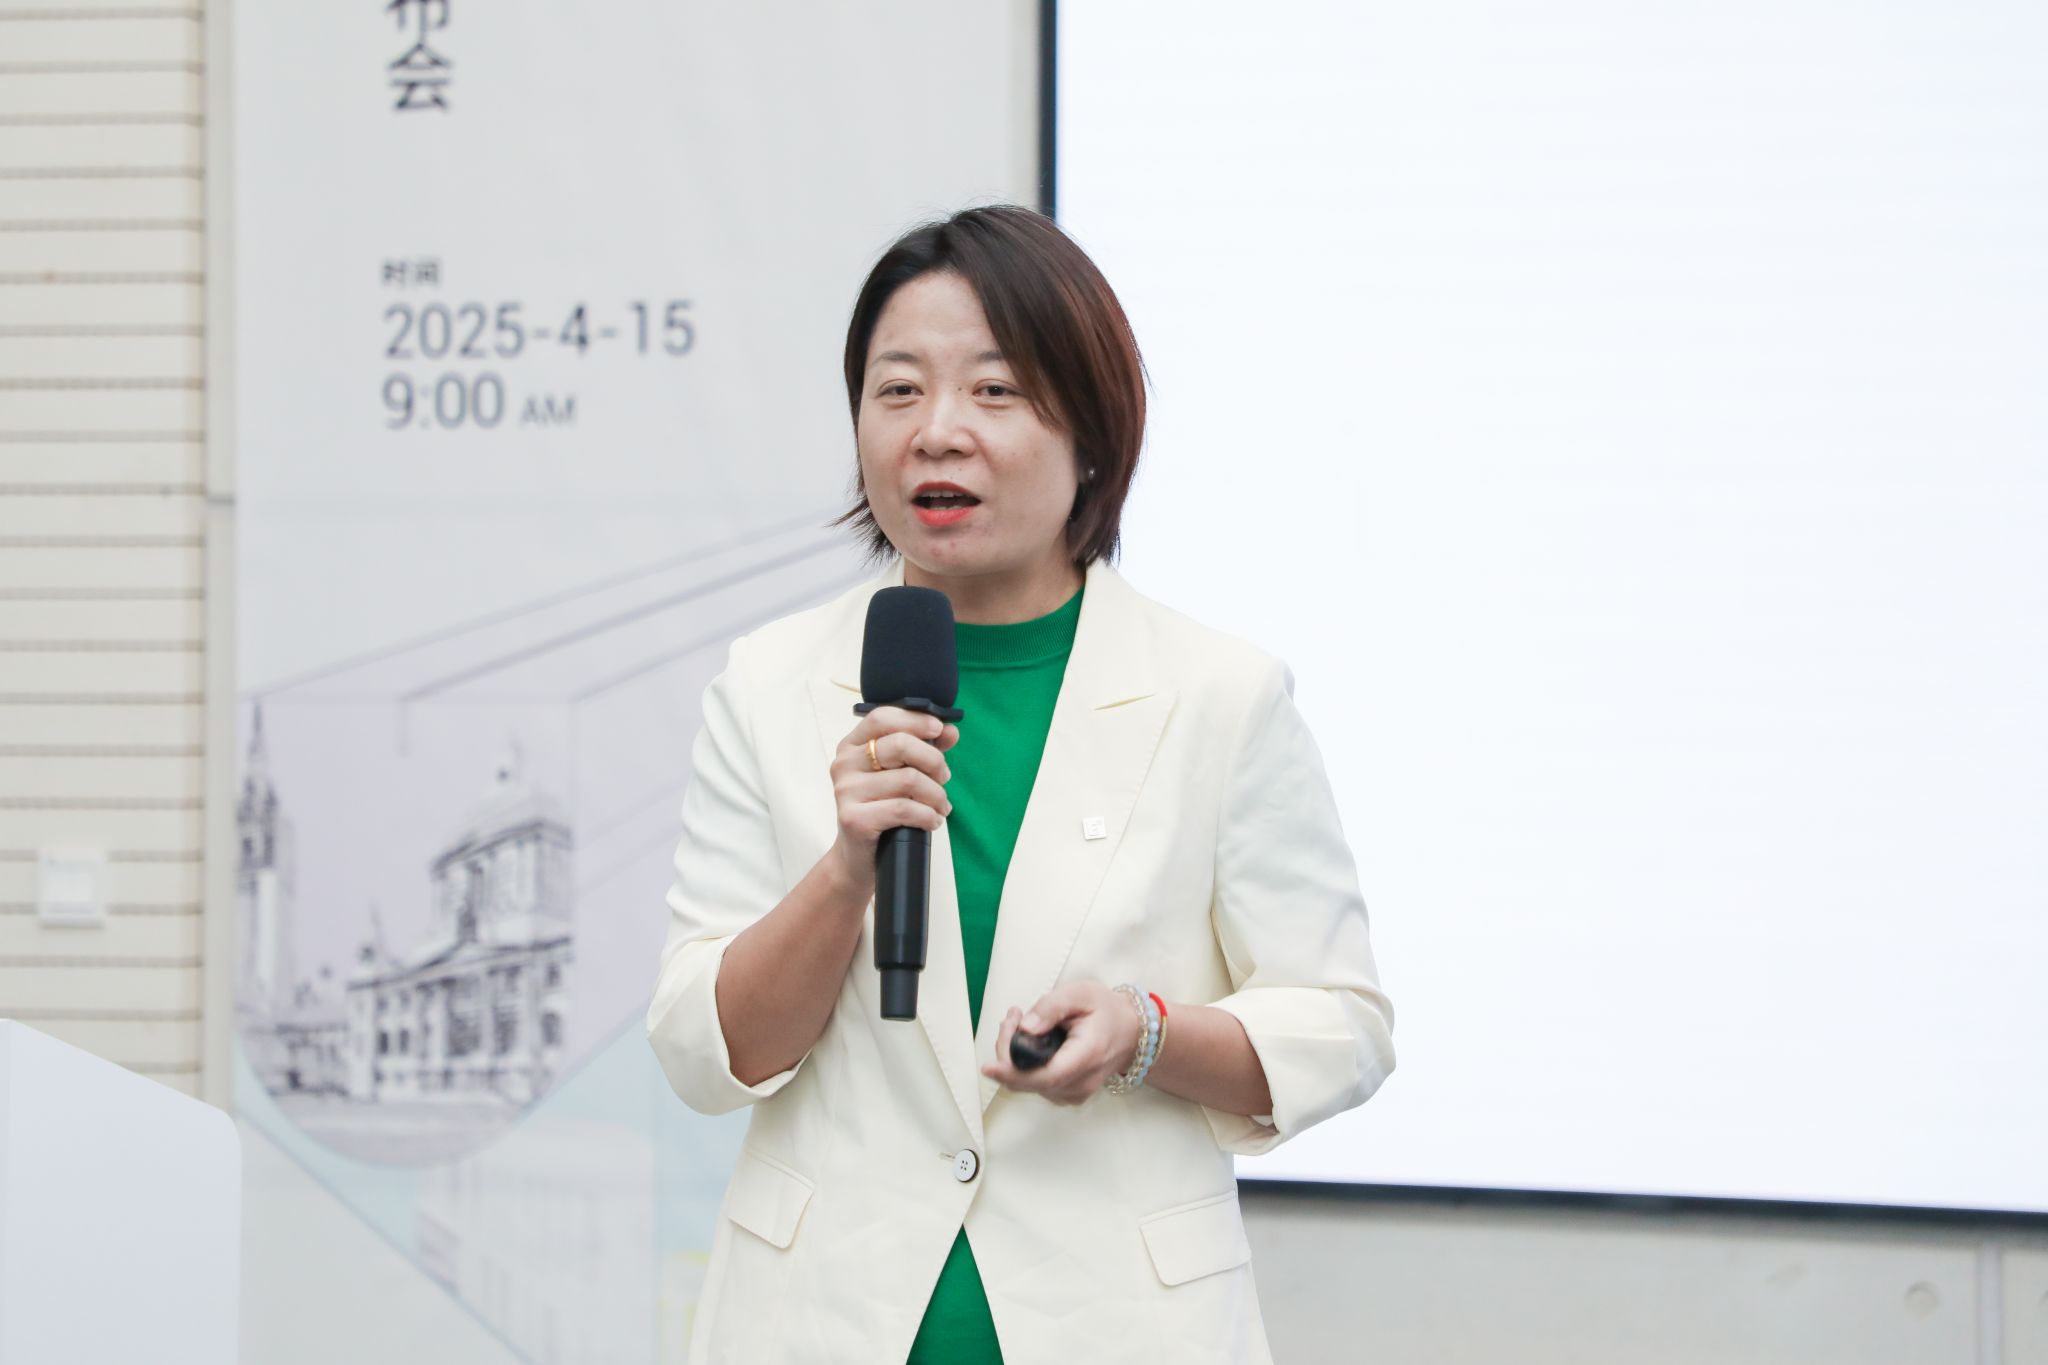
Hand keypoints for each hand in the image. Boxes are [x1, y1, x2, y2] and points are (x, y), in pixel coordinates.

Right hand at [826, 706, 958, 902]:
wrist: (858, 858)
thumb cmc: (882, 811)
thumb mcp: (901, 774)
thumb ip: (924, 748)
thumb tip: (950, 731)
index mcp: (852, 746)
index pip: (882, 717)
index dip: (915, 720)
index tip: (939, 730)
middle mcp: (844, 764)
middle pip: (901, 744)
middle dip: (934, 761)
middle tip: (944, 778)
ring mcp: (846, 792)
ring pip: (909, 779)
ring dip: (936, 795)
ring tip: (941, 807)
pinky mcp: (854, 819)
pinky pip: (904, 809)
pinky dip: (928, 815)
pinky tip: (932, 821)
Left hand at [981, 981, 1140, 1105]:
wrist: (1130, 1031)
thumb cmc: (1106, 1010)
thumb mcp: (1081, 993)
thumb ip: (1052, 1007)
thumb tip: (1025, 1028)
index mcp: (1087, 1056)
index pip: (1045, 1075)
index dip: (1013, 1073)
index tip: (989, 1067)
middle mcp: (1081, 1082)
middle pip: (1029, 1079)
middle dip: (1009, 1048)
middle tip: (1013, 1016)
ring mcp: (1074, 1093)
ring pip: (1027, 1083)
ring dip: (1015, 1054)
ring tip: (1021, 1021)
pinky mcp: (1067, 1095)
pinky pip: (1034, 1084)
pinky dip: (1024, 1063)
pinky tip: (1029, 1039)